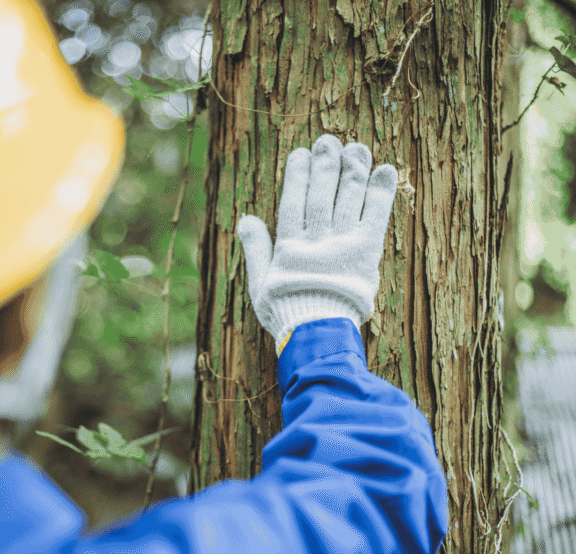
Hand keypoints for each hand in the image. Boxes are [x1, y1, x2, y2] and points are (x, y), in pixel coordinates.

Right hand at [236, 134, 397, 354]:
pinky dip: (381, 194)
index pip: (293, 202)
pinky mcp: (366, 254)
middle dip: (325, 166)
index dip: (297, 176)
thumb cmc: (286, 312)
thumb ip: (255, 249)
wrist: (316, 335)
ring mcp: (342, 246)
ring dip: (352, 171)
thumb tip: (245, 218)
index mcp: (289, 246)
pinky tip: (386, 170)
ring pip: (347, 200)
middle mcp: (316, 240)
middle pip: (321, 195)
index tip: (300, 153)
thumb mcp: (260, 283)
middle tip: (328, 141)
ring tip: (356, 147)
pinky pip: (375, 218)